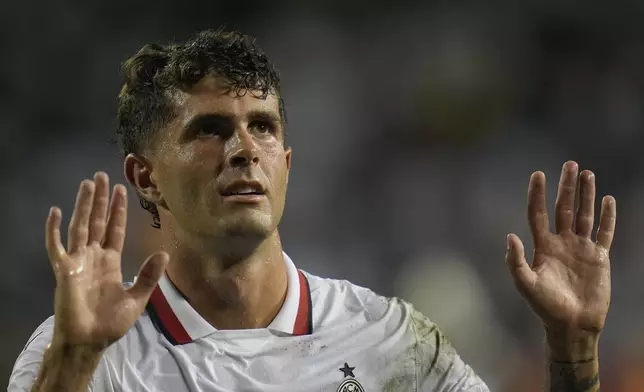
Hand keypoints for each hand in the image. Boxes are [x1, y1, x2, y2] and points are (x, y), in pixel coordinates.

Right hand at [45, 172, 168, 349]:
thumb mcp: (137, 299)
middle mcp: (94, 257)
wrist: (90, 341)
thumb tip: (164, 253)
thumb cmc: (111, 323)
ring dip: (84, 206)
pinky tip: (55, 212)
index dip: (119, 210)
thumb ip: (148, 276)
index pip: (115, 229)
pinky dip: (54, 230)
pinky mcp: (64, 270)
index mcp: (111, 262)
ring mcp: (78, 261)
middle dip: (101, 200)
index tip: (122, 190)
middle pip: (98, 221)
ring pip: (81, 226)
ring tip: (87, 184)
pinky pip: (56, 246)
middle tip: (102, 175)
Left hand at [505, 161, 615, 335]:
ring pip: (584, 215)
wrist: (572, 324)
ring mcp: (580, 248)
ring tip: (588, 174)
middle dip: (566, 187)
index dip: (537, 194)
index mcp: (542, 246)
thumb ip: (516, 261)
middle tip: (570, 164)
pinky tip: (608, 200)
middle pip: (563, 208)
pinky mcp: (599, 257)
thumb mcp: (526, 284)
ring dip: (586, 195)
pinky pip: (604, 232)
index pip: (538, 214)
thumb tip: (509, 236)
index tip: (538, 174)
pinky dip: (607, 217)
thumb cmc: (545, 307)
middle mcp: (561, 242)